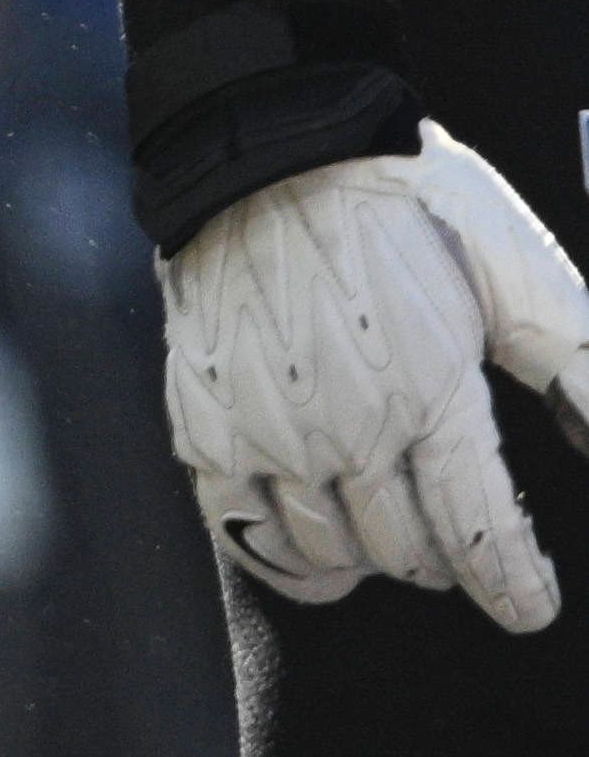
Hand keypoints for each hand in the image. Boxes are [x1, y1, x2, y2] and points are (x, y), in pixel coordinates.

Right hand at [163, 119, 588, 626]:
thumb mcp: (515, 264)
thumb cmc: (398, 199)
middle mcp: (345, 426)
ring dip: (371, 561)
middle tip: (457, 543)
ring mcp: (266, 429)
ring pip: (329, 552)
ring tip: (390, 542)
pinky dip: (283, 562)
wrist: (263, 148)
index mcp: (430, 389)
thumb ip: (577, 359)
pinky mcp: (205, 421)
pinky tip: (314, 557)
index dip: (514, 584)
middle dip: (446, 560)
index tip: (530, 607)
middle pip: (408, 550)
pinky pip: (240, 531)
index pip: (481, 528)